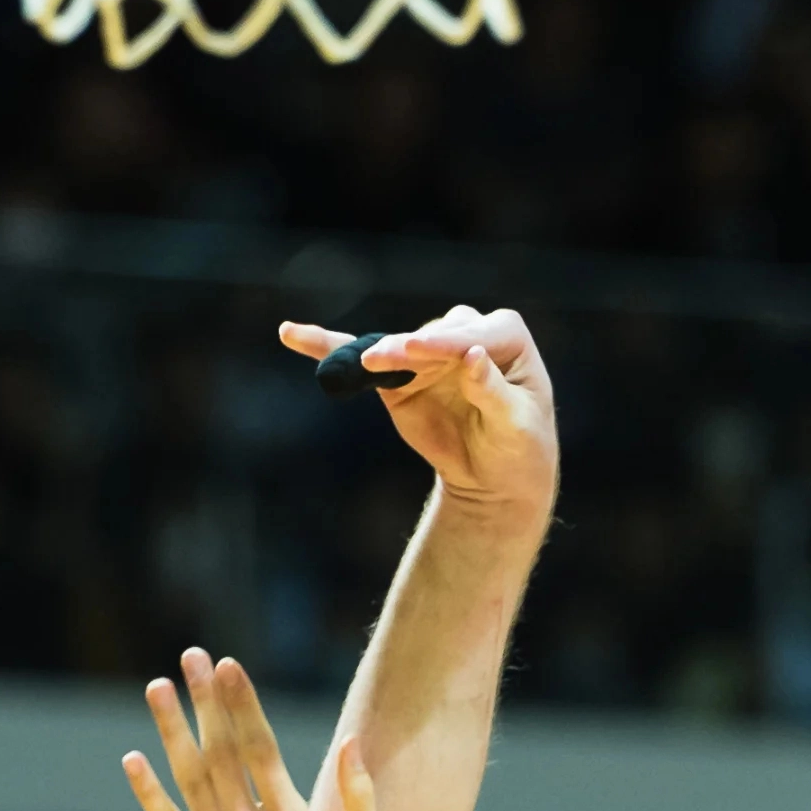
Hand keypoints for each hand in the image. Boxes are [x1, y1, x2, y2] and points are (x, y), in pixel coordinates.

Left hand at [124, 654, 385, 810]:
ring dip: (173, 733)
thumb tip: (353, 743)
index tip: (227, 666)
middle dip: (206, 702)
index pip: (261, 751)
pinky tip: (134, 761)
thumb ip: (359, 800)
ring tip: (157, 689)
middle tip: (192, 656)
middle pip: (222, 756)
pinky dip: (150, 796)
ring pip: (191, 785)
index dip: (241, 704)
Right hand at [281, 304, 557, 533]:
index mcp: (504, 335)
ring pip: (394, 347)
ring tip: (357, 364)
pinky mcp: (397, 375)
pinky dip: (326, 347)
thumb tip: (473, 356)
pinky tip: (291, 333)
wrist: (495, 477)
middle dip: (404, 350)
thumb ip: (495, 393)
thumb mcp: (517, 426)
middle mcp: (464, 333)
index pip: (468, 336)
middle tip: (379, 360)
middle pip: (428, 338)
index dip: (442, 344)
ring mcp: (427, 352)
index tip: (416, 346)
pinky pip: (359, 358)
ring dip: (371, 354)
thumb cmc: (519, 447)